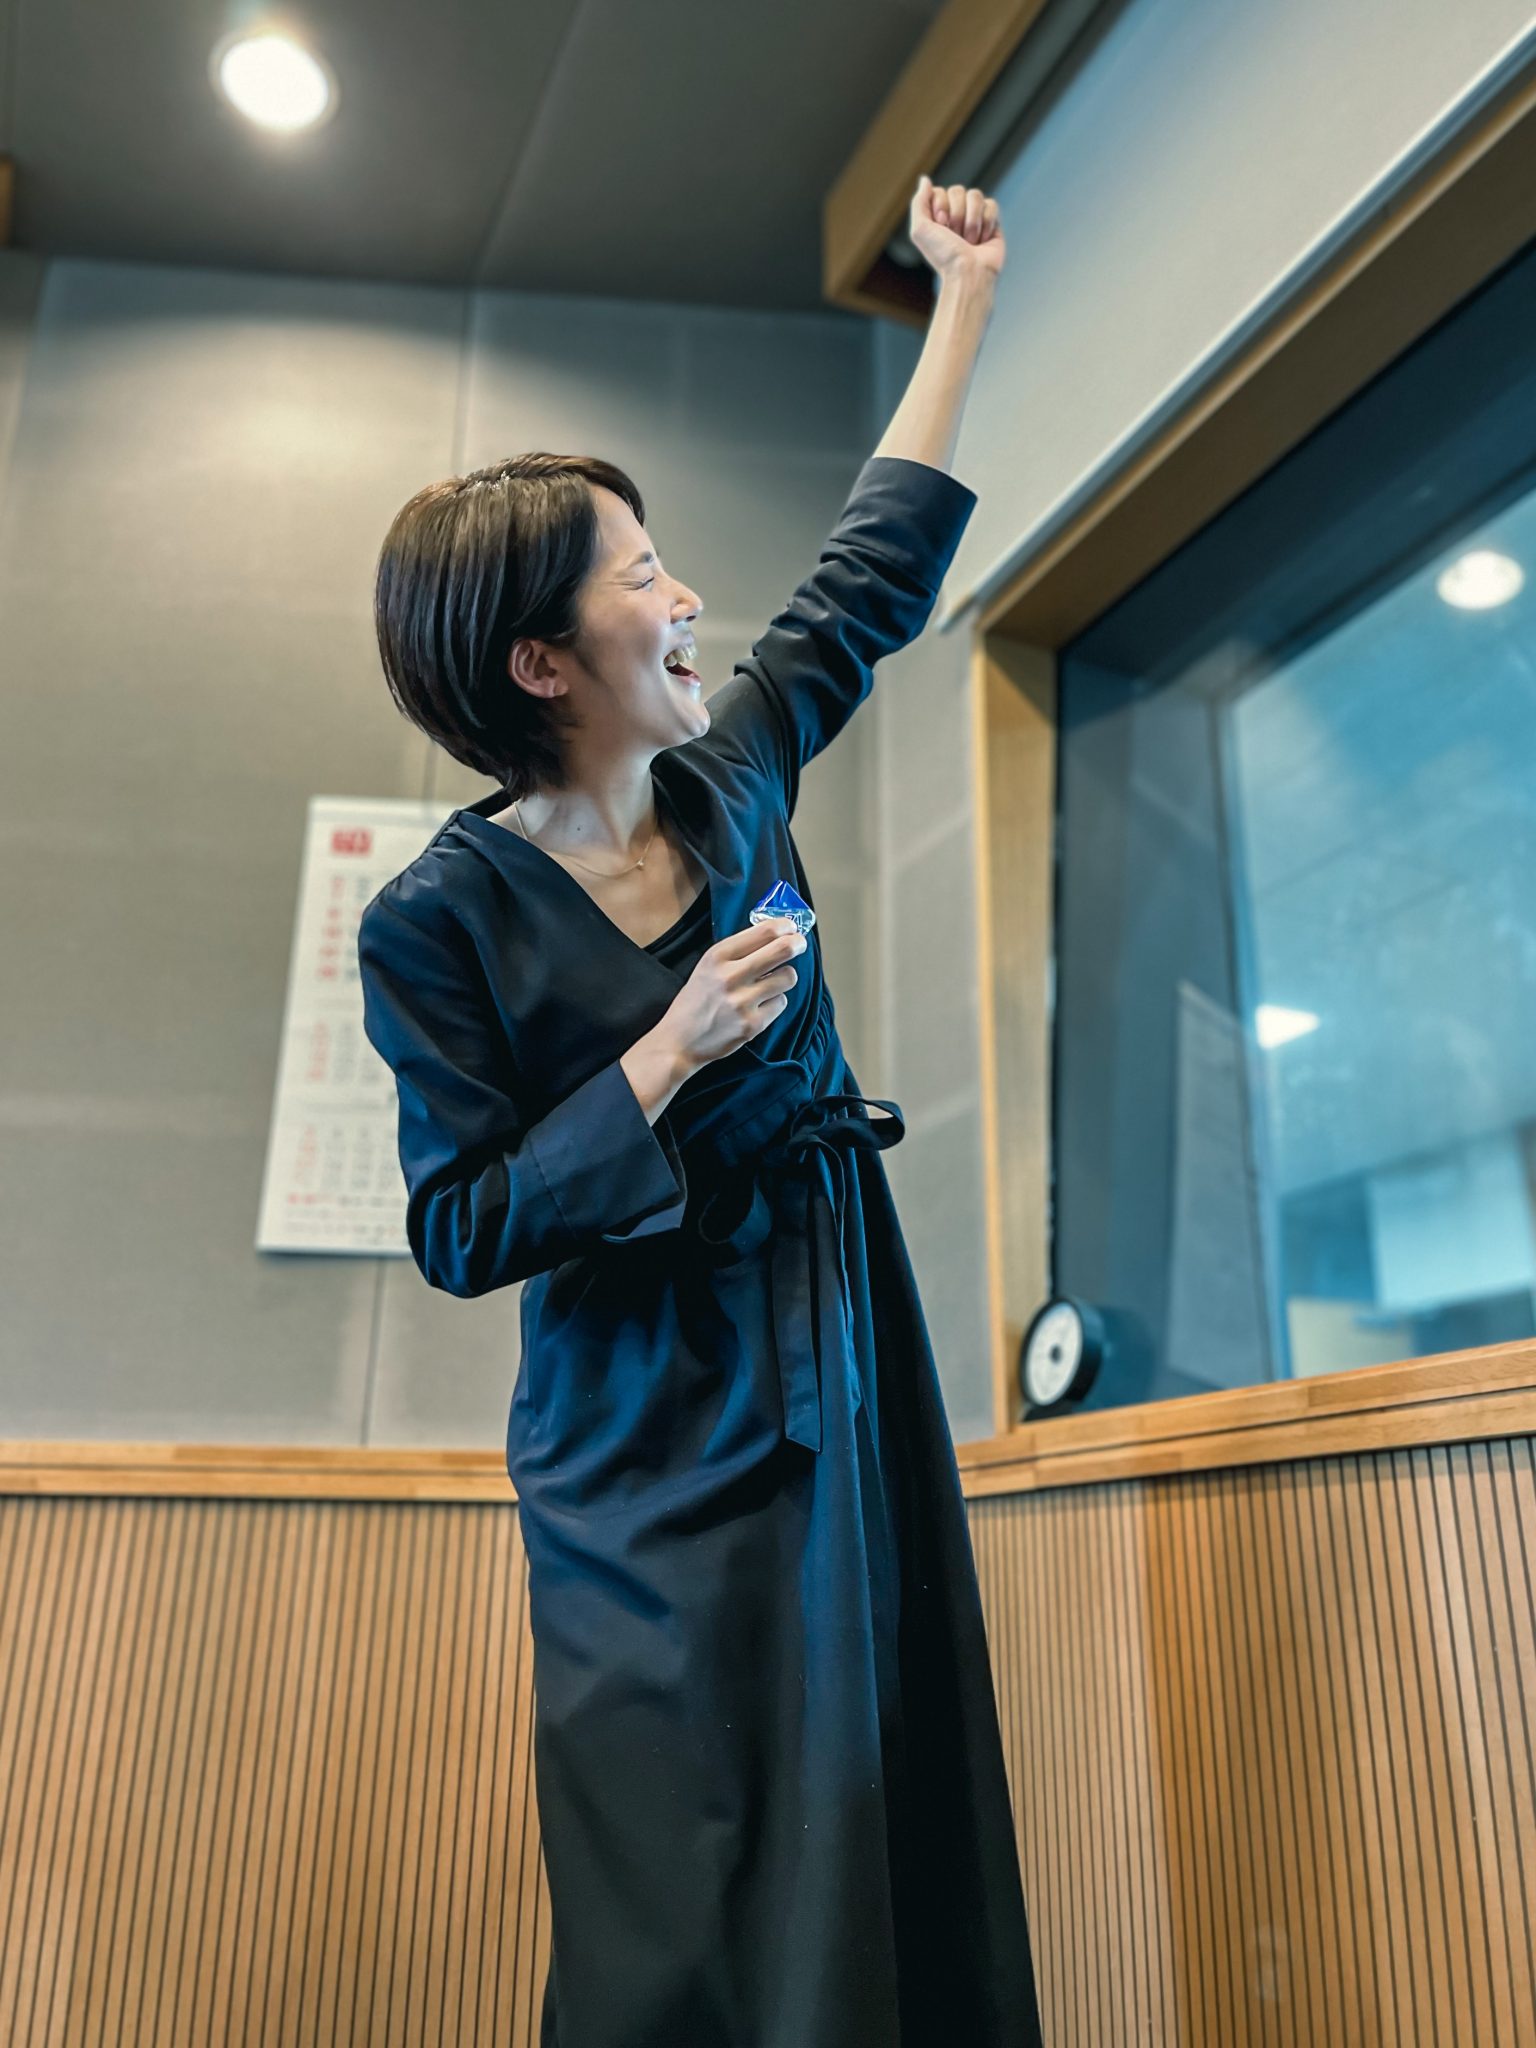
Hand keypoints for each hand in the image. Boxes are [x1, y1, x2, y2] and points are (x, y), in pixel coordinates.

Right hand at [658, 918, 806, 1068]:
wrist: (679, 1041)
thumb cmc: (696, 1000)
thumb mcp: (708, 966)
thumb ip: (738, 951)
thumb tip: (775, 935)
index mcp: (717, 956)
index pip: (764, 932)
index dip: (785, 927)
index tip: (790, 928)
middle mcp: (730, 976)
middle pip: (782, 950)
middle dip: (797, 944)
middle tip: (799, 944)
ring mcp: (742, 1002)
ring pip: (788, 977)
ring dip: (784, 977)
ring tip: (771, 983)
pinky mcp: (752, 1024)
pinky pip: (781, 1003)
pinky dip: (774, 1003)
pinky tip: (758, 1006)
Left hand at [910, 175, 1004, 285]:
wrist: (968, 273)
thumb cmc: (943, 256)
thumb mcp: (920, 229)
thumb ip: (919, 202)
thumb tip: (925, 179)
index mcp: (938, 216)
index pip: (940, 191)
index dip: (941, 206)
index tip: (941, 226)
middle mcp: (955, 214)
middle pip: (958, 190)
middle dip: (956, 214)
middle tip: (956, 236)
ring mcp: (974, 217)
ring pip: (975, 195)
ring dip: (971, 220)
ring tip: (969, 240)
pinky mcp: (992, 221)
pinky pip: (991, 204)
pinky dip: (986, 222)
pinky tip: (983, 239)